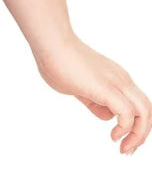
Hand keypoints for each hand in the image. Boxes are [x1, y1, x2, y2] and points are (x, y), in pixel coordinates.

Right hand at [33, 33, 150, 154]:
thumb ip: (93, 100)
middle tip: (127, 149)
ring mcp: (116, 83)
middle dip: (141, 134)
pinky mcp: (106, 89)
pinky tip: (113, 136)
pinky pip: (127, 113)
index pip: (138, 104)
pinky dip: (125, 128)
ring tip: (124, 147)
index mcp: (116, 78)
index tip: (120, 140)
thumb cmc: (58, 61)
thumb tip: (102, 113)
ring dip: (138, 135)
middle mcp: (121, 80)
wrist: (51, 43)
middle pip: (147, 110)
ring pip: (144, 112)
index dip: (135, 125)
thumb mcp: (80, 87)